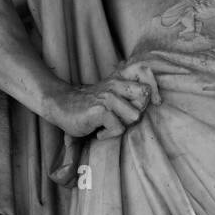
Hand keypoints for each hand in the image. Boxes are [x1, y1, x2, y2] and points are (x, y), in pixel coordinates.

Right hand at [43, 62, 160, 137]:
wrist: (60, 105)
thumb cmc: (87, 104)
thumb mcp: (108, 93)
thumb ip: (126, 92)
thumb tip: (152, 95)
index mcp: (120, 80)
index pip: (147, 80)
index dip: (154, 93)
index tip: (154, 103)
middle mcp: (116, 85)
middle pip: (145, 100)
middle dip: (137, 113)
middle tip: (121, 118)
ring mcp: (108, 97)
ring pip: (134, 117)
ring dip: (122, 126)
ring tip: (108, 125)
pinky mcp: (100, 110)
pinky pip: (118, 128)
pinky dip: (107, 134)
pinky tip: (98, 131)